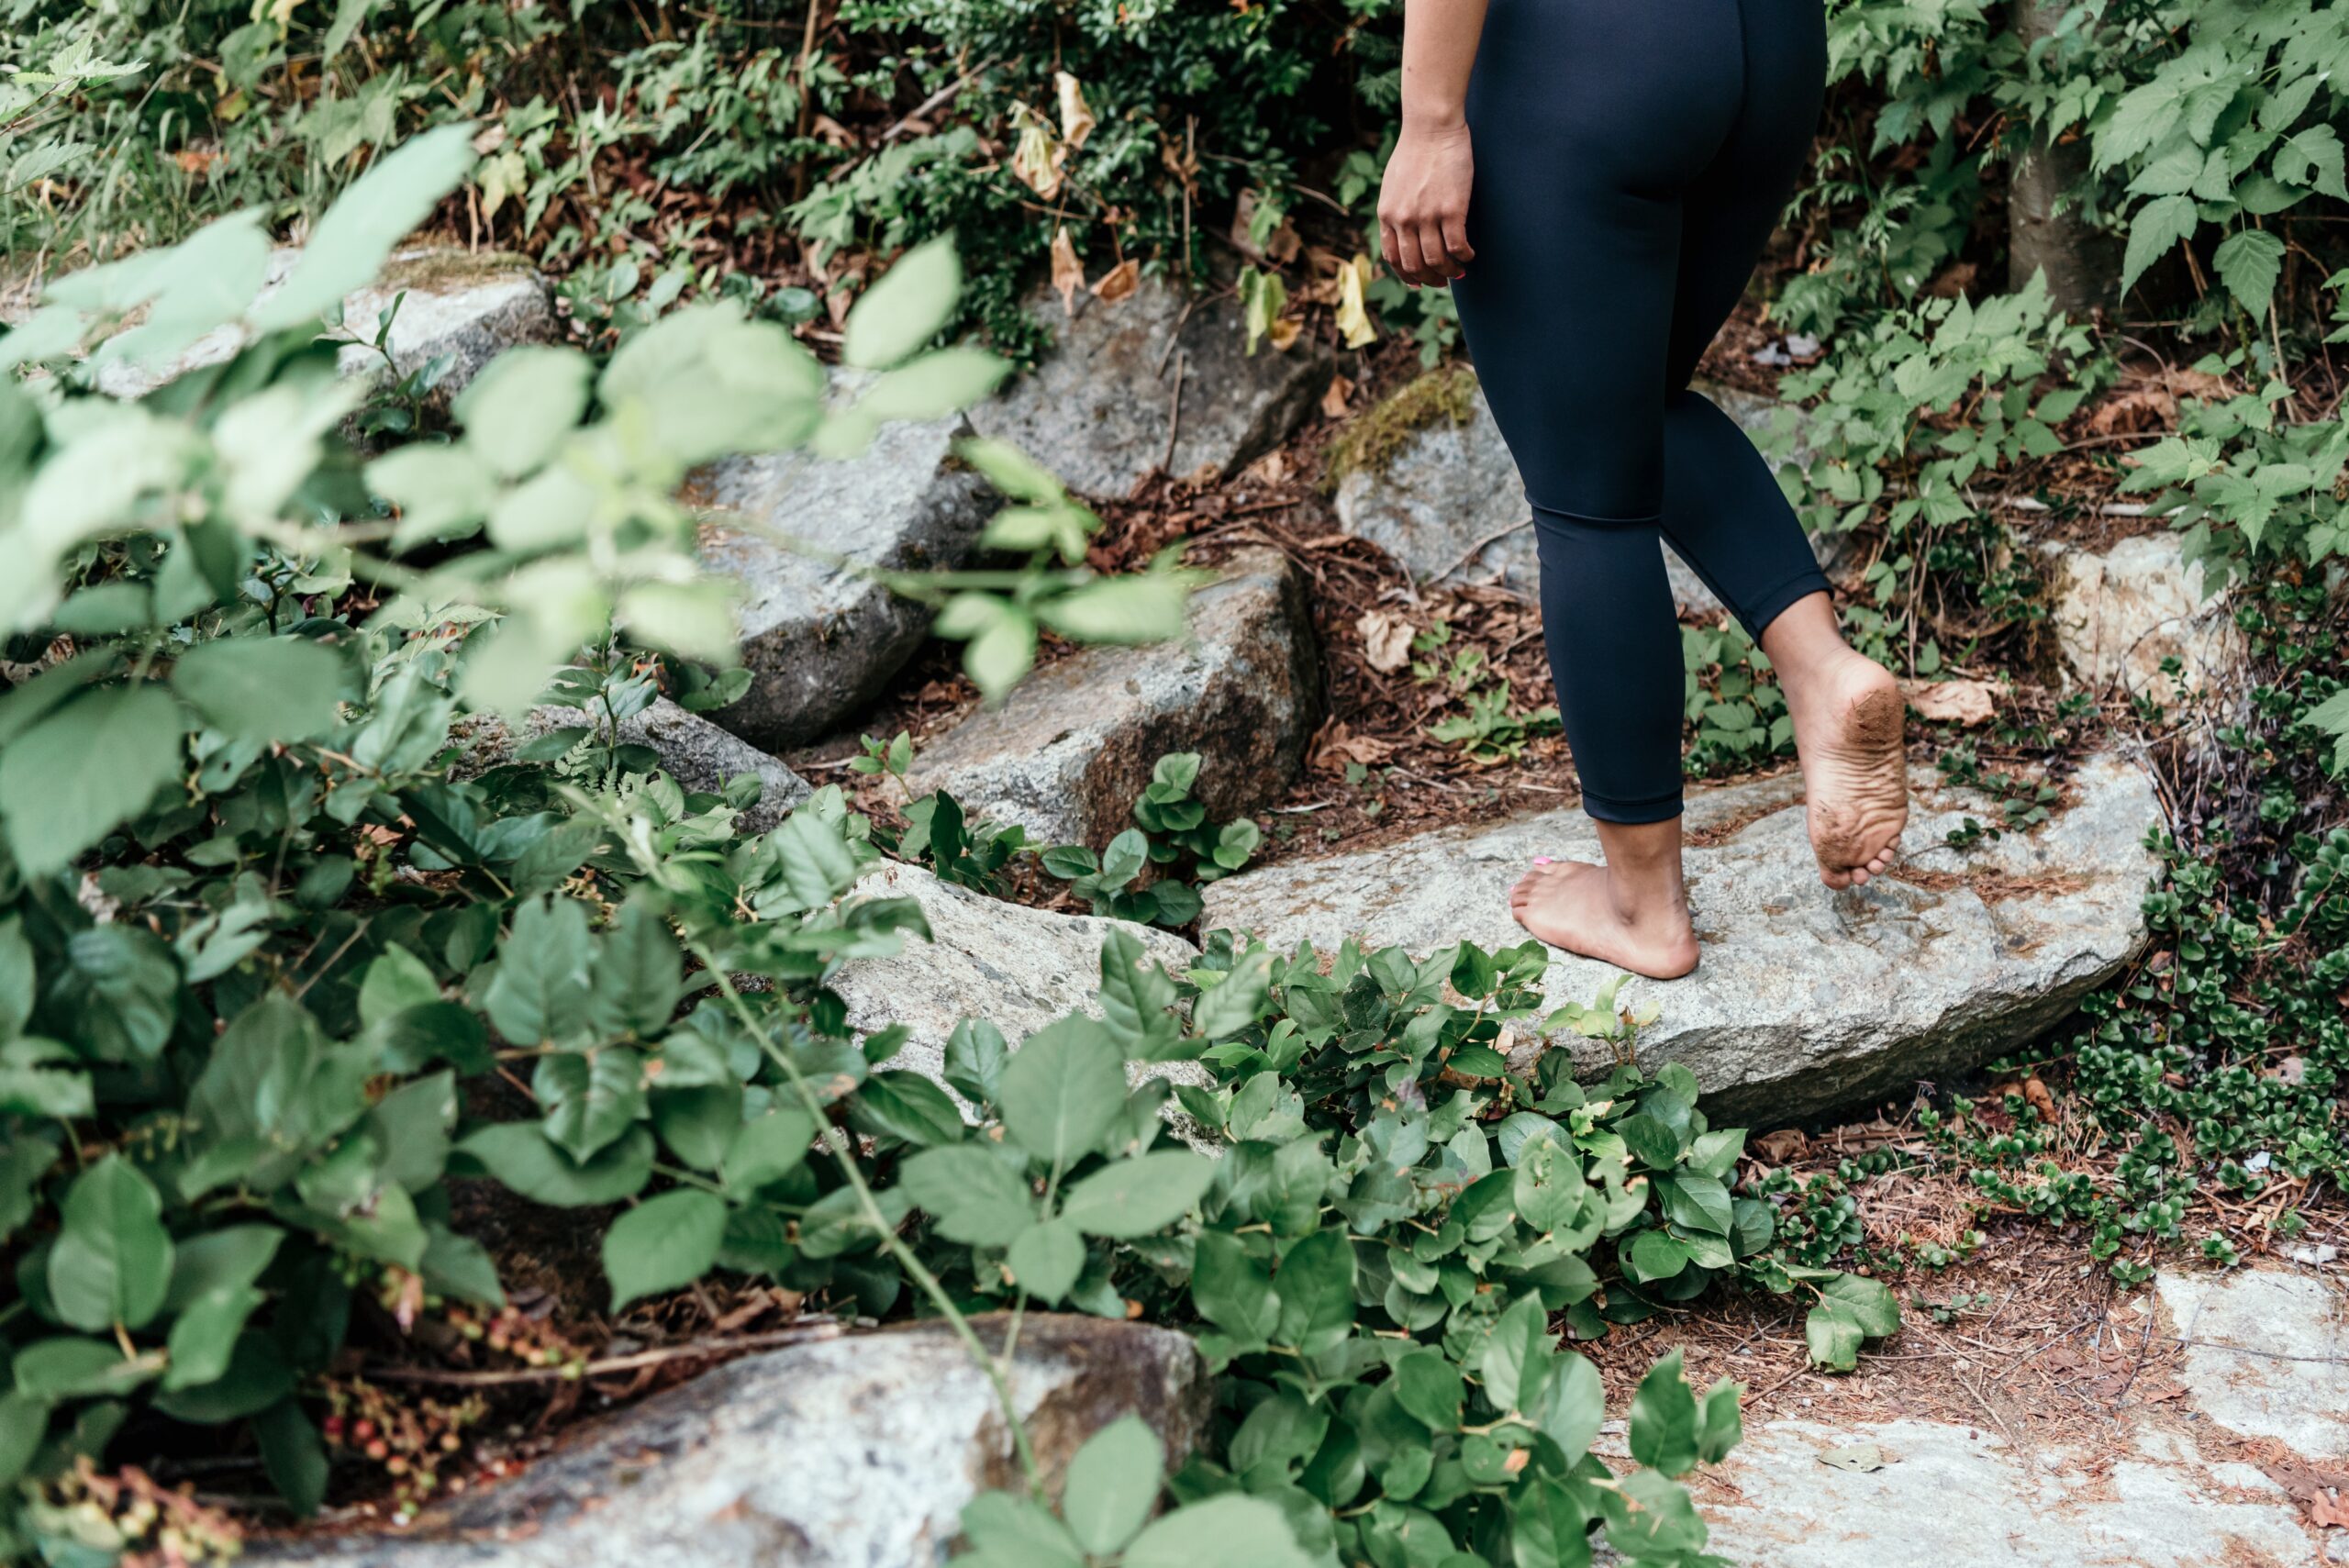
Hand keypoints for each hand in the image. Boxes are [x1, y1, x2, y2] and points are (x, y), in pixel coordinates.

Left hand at [1378, 118, 1475, 286]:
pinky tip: (1470, 255)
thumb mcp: (1393, 184)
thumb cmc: (1416, 150)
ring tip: (1459, 270)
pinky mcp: (1451, 210)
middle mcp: (1404, 220)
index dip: (1407, 275)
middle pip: (1415, 265)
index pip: (1393, 258)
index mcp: (1388, 215)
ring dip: (1450, 272)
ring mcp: (1426, 216)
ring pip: (1437, 260)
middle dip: (1430, 279)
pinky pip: (1457, 246)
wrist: (1432, 127)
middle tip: (1443, 280)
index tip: (1419, 282)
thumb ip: (1395, 209)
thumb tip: (1401, 228)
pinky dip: (1464, 256)